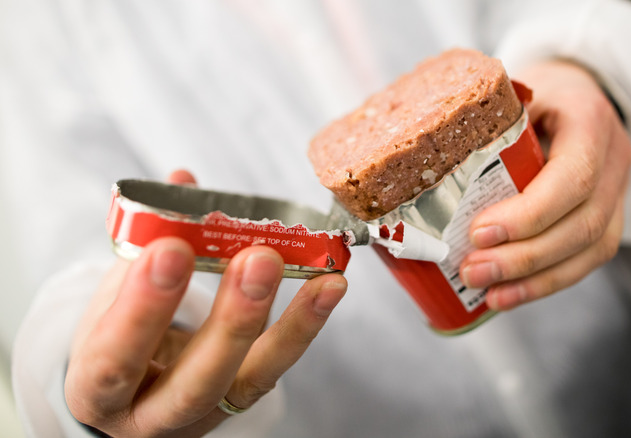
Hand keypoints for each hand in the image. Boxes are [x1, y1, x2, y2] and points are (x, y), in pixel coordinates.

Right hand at [65, 170, 347, 436]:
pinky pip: (278, 365)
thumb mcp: (110, 297)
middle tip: (259, 259)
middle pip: (196, 382)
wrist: (130, 391)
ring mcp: (206, 414)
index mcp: (99, 391)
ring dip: (288, 324)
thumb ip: (143, 244)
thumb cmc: (115, 338)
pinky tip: (331, 287)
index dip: (143, 308)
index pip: (116, 359)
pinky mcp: (244, 398)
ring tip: (320, 277)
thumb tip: (182, 180)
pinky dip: (306, 324)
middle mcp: (154, 416)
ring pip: (249, 379)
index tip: (171, 249)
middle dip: (232, 319)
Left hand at [459, 60, 630, 309]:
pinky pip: (586, 260)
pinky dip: (547, 283)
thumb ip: (484, 124)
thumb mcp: (511, 91)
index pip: (574, 177)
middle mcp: (614, 159)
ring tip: (489, 293)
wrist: (578, 88)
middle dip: (525, 257)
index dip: (529, 213)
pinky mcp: (609, 217)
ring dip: (536, 280)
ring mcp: (619, 191)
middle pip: (582, 224)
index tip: (479, 232)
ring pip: (591, 250)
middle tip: (472, 270)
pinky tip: (509, 295)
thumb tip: (419, 168)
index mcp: (590, 120)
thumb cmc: (536, 90)